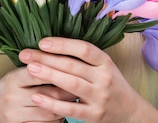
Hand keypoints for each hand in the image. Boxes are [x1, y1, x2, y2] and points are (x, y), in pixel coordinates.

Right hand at [0, 65, 74, 122]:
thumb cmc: (3, 91)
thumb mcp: (13, 76)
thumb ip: (34, 70)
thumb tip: (63, 60)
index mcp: (13, 78)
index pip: (40, 71)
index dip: (58, 68)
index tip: (74, 66)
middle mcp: (13, 96)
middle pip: (48, 92)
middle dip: (68, 89)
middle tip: (82, 83)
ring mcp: (16, 114)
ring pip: (49, 111)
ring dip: (65, 106)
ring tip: (76, 98)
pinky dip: (56, 119)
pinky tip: (63, 112)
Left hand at [18, 37, 157, 122]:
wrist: (131, 113)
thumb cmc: (112, 85)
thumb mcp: (104, 67)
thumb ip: (84, 58)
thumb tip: (53, 45)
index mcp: (106, 62)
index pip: (83, 48)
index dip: (62, 44)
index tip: (42, 42)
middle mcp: (104, 78)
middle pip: (72, 65)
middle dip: (47, 58)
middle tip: (26, 54)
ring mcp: (99, 97)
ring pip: (71, 84)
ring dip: (48, 75)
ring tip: (29, 69)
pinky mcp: (94, 115)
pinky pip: (70, 109)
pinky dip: (52, 103)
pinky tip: (37, 97)